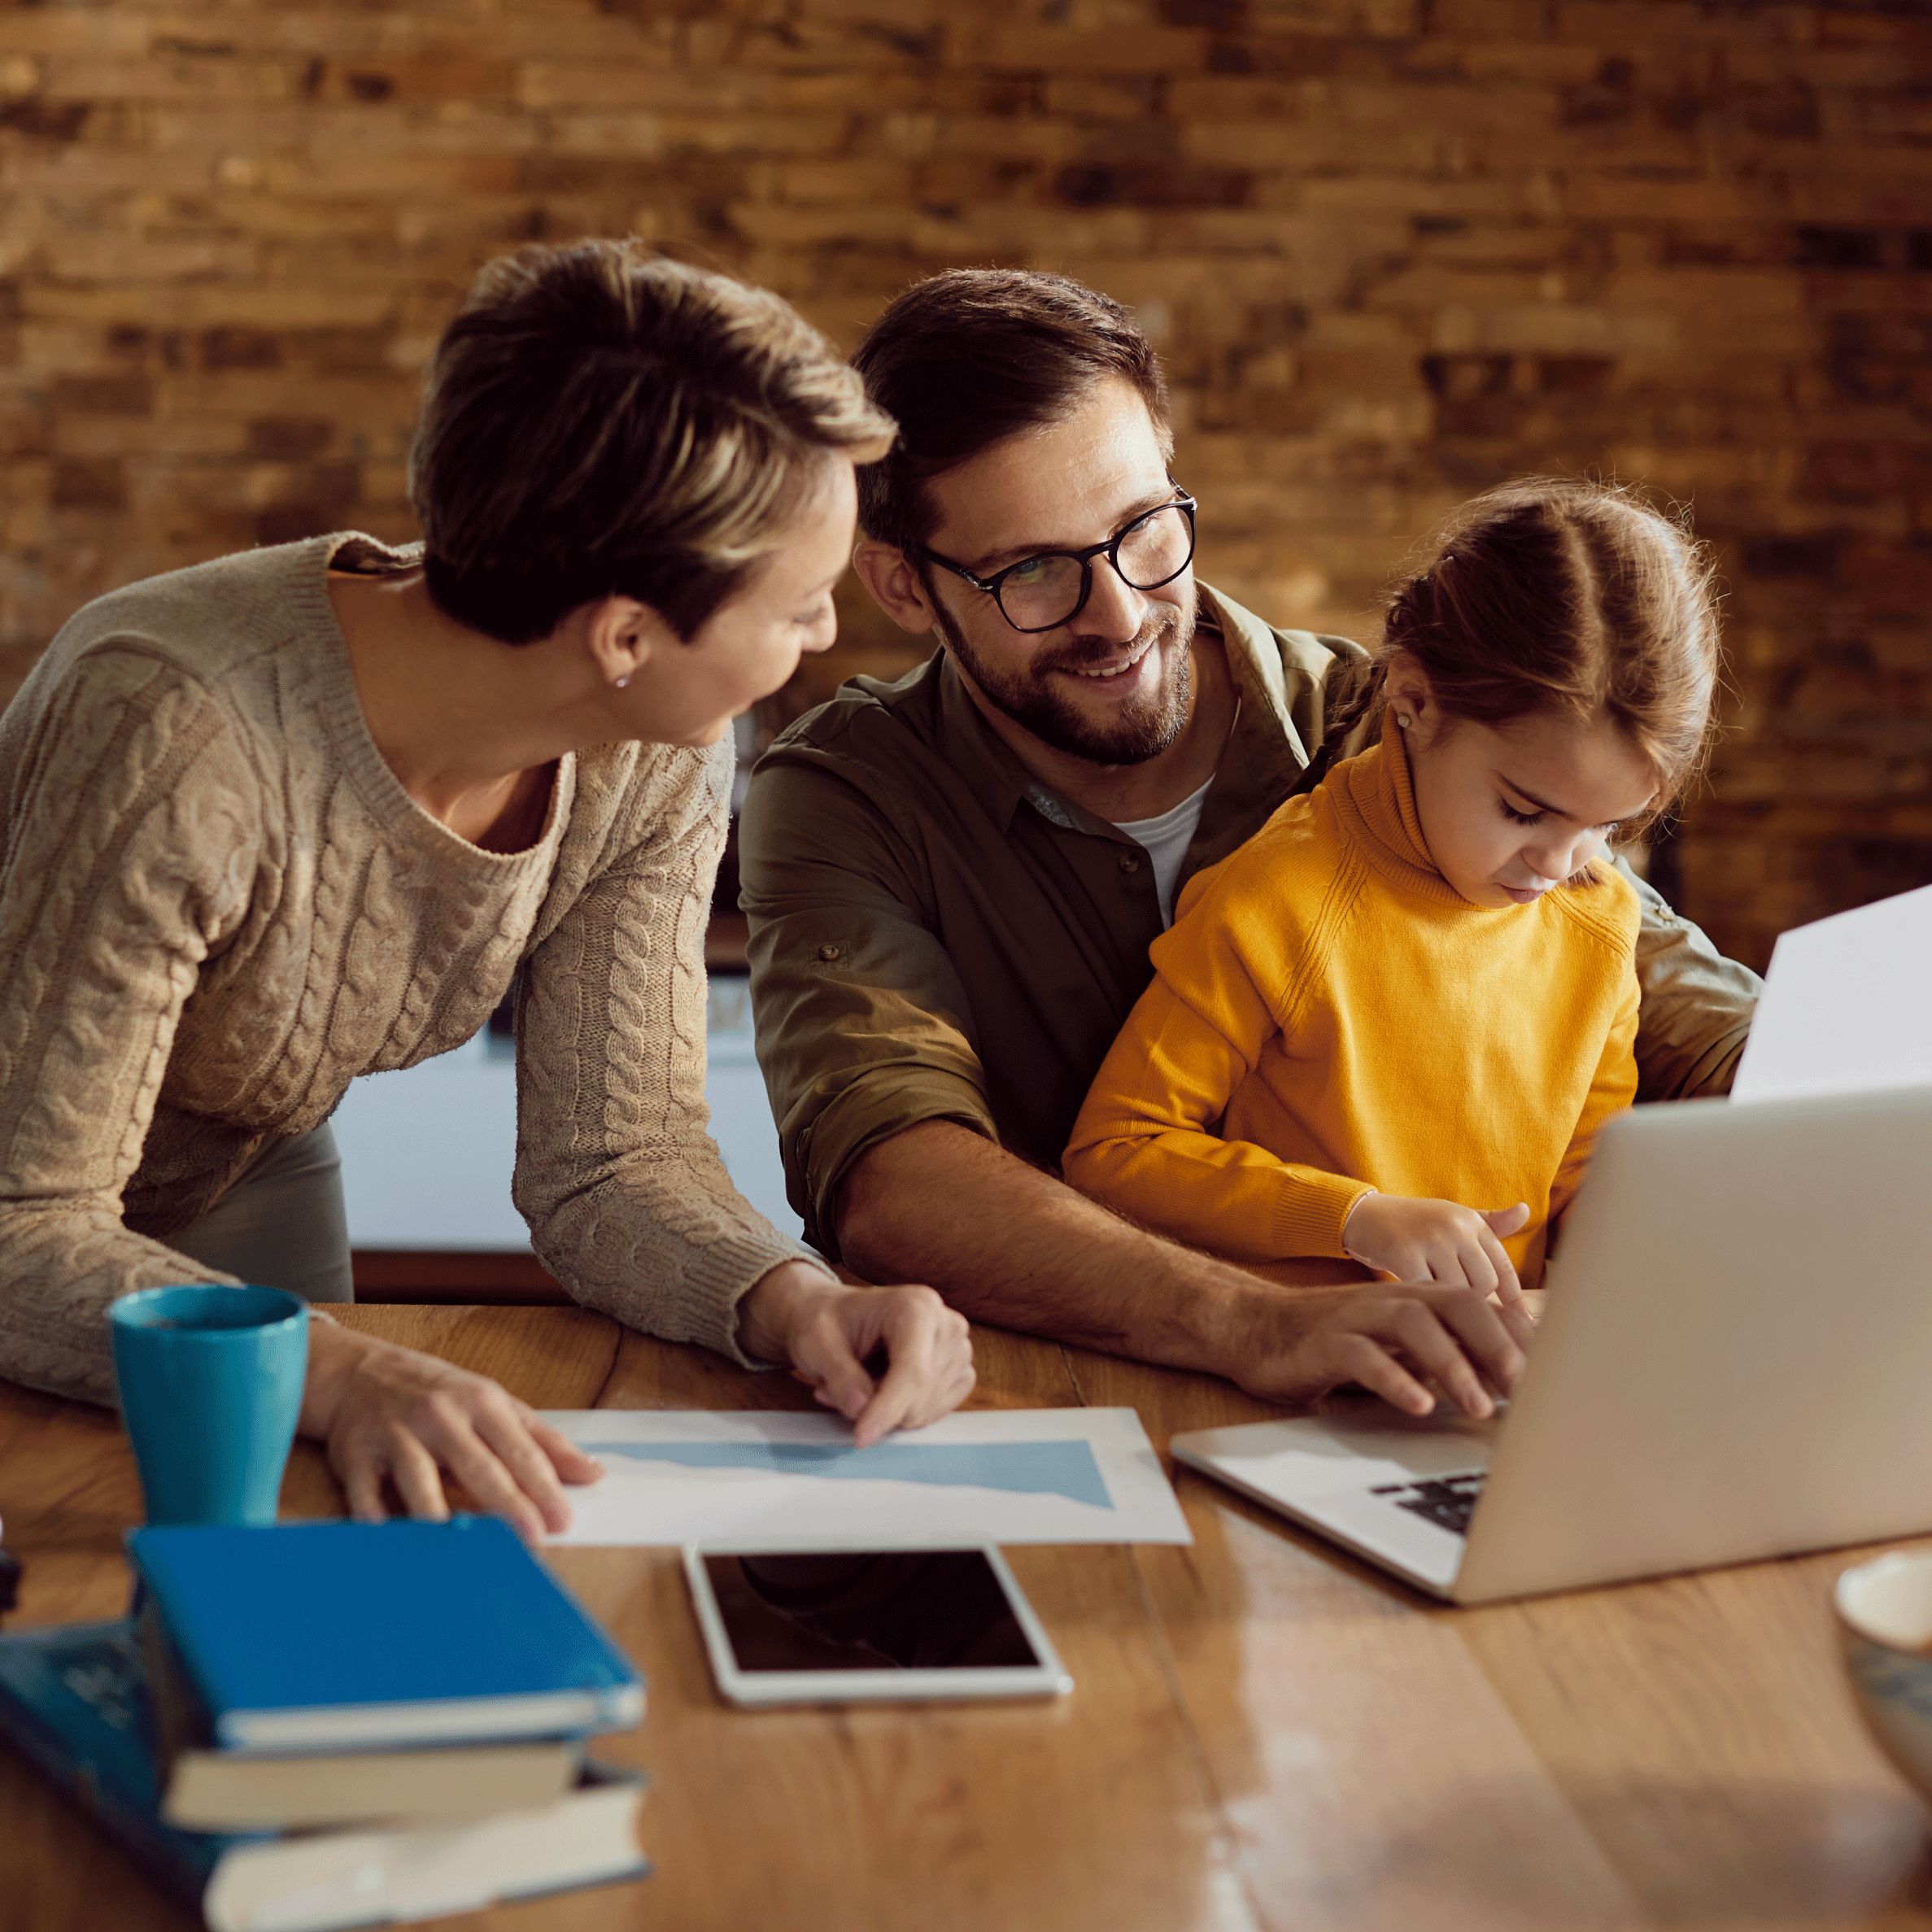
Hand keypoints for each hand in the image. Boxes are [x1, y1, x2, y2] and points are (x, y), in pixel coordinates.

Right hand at [302, 1323, 603, 1537]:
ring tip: (461, 1546)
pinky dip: (374, 1515)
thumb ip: (544, 1442)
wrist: (361, 1373)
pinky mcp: (355, 1454)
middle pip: (477, 1466)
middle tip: (531, 1538)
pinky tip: (390, 1538)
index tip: (563, 1521)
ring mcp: (395, 1434)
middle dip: (506, 1504)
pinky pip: (365, 1490)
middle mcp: (439, 1416)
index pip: (519, 1450)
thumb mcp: (496, 1406)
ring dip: (439, 1513)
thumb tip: (594, 1474)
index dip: (542, 1487)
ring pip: (419, 1479)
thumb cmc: (441, 1395)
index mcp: (481, 1402)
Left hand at [738, 1262, 975, 1447]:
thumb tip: (860, 1409)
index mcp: (916, 1306)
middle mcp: (947, 1323)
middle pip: (922, 1393)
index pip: (912, 1369)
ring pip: (927, 1408)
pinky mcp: (960, 1371)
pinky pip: (937, 1411)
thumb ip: (838, 1375)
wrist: (840, 1317)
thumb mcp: (816, 1343)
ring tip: (857, 1386)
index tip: (861, 1437)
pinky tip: (882, 1391)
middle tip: (836, 1394)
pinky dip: (905, 1413)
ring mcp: (959, 1348)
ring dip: (888, 1410)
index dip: (887, 1409)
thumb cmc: (827, 1323)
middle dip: (879, 1409)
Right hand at [1230, 1280, 1536, 1419]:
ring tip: (1478, 1406)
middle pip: (1457, 1305)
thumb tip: (1505, 1379)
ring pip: (1415, 1326)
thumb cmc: (1336, 1342)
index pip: (1481, 1306)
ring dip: (1453, 1364)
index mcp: (1417, 1300)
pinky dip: (1395, 1378)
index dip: (1518, 1334)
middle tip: (1526, 1387)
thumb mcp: (1396, 1344)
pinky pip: (1364, 1357)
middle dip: (1496, 1344)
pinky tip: (1418, 1404)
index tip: (1553, 1372)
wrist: (1257, 1329)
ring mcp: (1359, 1318)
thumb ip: (1444, 1351)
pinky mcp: (1326, 1342)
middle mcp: (1394, 1301)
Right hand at [1341, 1193, 1529, 1301]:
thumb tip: (1526, 1211)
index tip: (1520, 1327)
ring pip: (1456, 1292)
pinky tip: (1417, 1308)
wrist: (1361, 1215)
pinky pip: (1426, 1292)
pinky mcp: (1403, 1252)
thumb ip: (1490, 1223)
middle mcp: (1454, 1227)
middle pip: (1484, 1285)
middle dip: (1474, 1305)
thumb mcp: (1451, 1218)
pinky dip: (1423, 1305)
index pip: (1503, 1267)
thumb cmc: (1412, 1224)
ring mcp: (1429, 1239)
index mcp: (1471, 1222)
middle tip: (1458, 1314)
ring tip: (1437, 1311)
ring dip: (1448, 1308)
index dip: (1513, 1300)